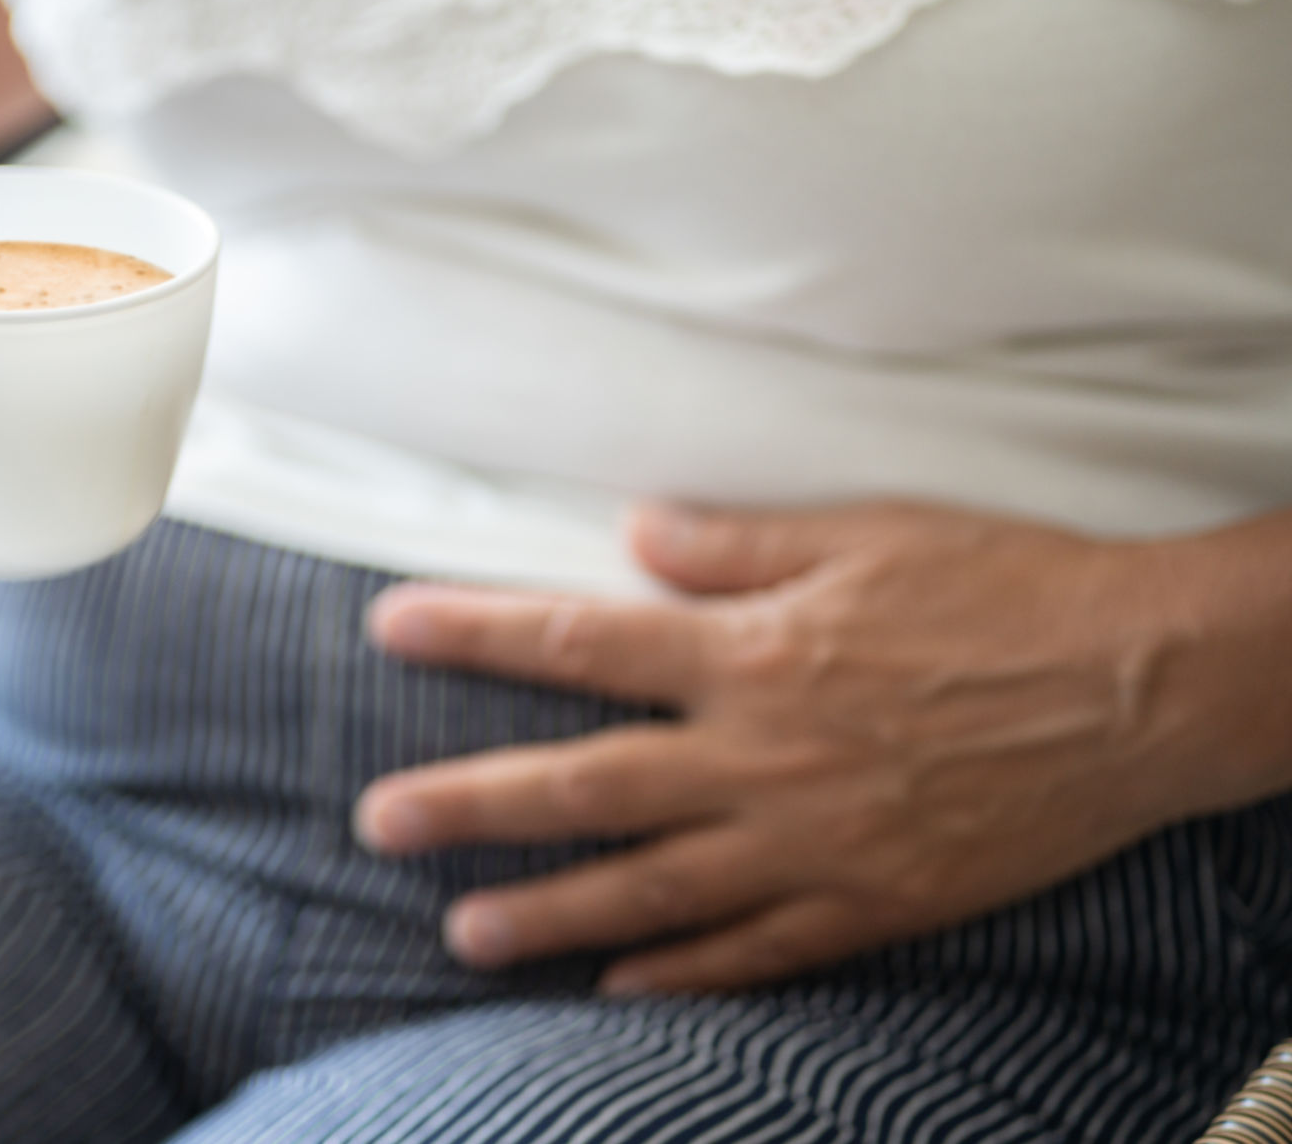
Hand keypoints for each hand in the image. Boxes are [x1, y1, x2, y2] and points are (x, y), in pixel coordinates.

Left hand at [354, 501, 1244, 992]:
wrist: (1142, 689)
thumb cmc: (1006, 589)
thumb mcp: (869, 533)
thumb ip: (738, 542)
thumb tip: (634, 530)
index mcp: (750, 653)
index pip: (577, 642)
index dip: (473, 633)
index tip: (389, 629)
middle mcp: (760, 757)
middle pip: (583, 785)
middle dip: (469, 805)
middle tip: (378, 824)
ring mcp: (811, 843)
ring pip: (650, 891)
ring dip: (549, 915)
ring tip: (465, 934)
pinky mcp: (871, 903)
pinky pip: (757, 953)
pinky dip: (683, 975)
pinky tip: (618, 991)